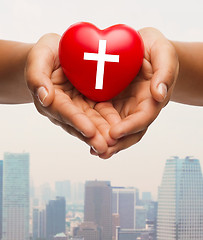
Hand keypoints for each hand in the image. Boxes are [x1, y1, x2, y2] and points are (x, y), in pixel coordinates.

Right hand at [25, 33, 118, 153]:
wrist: (57, 53)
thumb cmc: (47, 54)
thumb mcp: (39, 56)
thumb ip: (37, 76)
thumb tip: (44, 98)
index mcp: (51, 98)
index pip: (64, 111)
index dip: (77, 121)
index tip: (89, 131)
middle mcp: (64, 108)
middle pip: (79, 123)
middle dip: (92, 136)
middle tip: (105, 147)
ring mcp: (77, 107)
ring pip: (91, 123)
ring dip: (102, 134)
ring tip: (114, 144)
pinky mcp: (89, 104)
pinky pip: (100, 115)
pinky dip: (108, 124)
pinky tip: (119, 132)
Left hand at [91, 27, 178, 158]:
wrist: (141, 47)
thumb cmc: (154, 49)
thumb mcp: (163, 53)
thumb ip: (165, 71)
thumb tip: (159, 95)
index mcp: (151, 99)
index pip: (143, 118)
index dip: (130, 127)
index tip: (114, 133)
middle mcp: (137, 108)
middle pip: (129, 132)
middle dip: (116, 143)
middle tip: (100, 151)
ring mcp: (123, 108)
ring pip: (115, 130)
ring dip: (105, 141)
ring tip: (92, 149)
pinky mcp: (110, 104)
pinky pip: (103, 119)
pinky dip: (97, 129)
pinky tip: (85, 134)